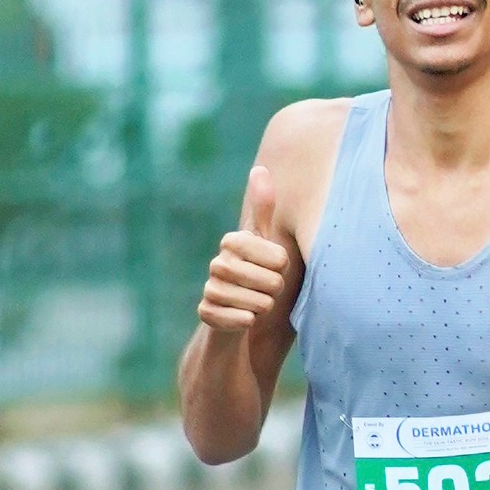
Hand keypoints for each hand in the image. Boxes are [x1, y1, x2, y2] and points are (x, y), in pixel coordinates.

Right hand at [197, 166, 288, 333]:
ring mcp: (211, 288)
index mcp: (233, 241)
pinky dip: (248, 321)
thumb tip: (260, 168)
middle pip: (273, 282)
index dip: (283, 268)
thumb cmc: (255, 271)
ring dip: (264, 306)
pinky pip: (243, 320)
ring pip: (260, 303)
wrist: (232, 310)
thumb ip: (262, 208)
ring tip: (255, 302)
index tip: (273, 267)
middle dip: (275, 290)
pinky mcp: (206, 314)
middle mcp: (218, 263)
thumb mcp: (262, 240)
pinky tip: (243, 317)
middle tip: (265, 288)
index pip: (280, 258)